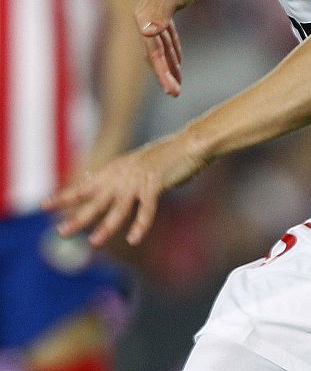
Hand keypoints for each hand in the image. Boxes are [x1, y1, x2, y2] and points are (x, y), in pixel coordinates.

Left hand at [42, 133, 202, 246]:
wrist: (189, 144)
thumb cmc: (164, 157)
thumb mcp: (134, 165)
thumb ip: (116, 176)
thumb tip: (92, 181)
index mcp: (116, 169)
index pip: (85, 185)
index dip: (65, 196)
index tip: (44, 205)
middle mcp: (122, 174)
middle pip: (95, 199)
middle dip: (78, 216)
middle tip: (61, 231)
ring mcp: (138, 179)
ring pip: (118, 208)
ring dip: (106, 226)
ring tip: (94, 241)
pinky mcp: (155, 184)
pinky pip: (146, 209)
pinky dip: (140, 224)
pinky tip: (134, 238)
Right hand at [135, 0, 205, 96]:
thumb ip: (163, 14)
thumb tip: (147, 32)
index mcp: (144, 18)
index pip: (153, 53)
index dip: (163, 73)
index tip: (173, 92)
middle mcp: (144, 18)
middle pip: (154, 53)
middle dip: (165, 74)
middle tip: (175, 93)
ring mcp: (152, 16)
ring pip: (160, 48)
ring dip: (169, 65)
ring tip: (178, 84)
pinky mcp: (163, 14)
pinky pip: (166, 39)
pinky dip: (172, 51)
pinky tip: (179, 63)